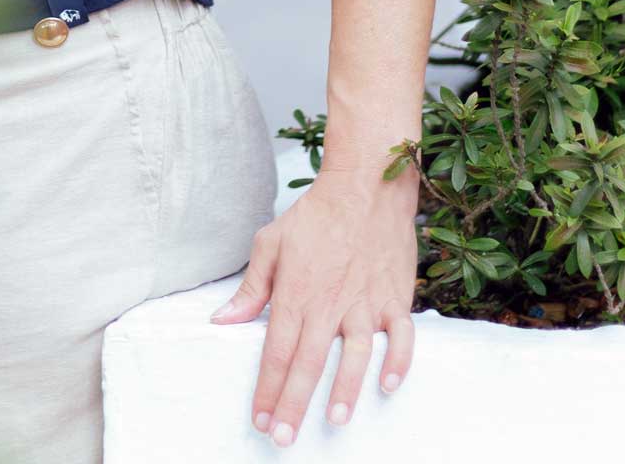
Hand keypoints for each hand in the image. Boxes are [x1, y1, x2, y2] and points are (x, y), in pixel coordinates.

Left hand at [208, 167, 419, 446]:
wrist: (365, 185)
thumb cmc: (314, 215)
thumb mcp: (270, 243)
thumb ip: (250, 287)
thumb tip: (223, 320)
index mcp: (296, 291)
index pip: (276, 350)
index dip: (267, 388)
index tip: (259, 418)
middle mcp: (330, 302)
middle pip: (309, 362)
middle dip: (294, 404)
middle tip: (283, 439)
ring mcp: (366, 301)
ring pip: (356, 355)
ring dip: (345, 390)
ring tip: (335, 421)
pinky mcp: (396, 297)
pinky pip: (402, 337)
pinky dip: (398, 363)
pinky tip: (387, 386)